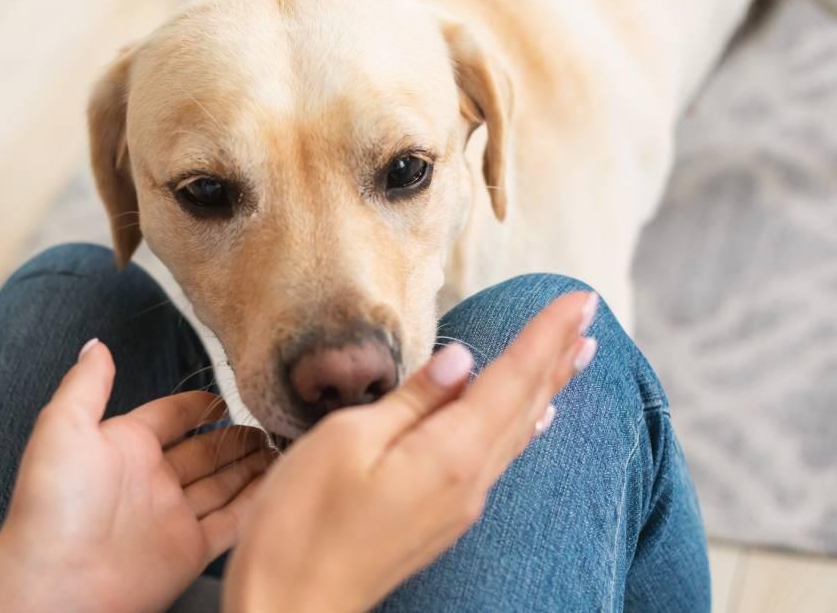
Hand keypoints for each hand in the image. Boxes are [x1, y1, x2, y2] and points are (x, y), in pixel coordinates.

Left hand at [0, 341, 274, 612]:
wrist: (56, 581)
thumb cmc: (55, 501)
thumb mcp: (63, 426)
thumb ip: (86, 384)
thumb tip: (96, 343)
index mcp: (124, 446)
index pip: (170, 416)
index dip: (198, 405)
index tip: (230, 393)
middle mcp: (152, 480)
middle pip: (204, 451)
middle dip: (236, 436)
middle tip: (273, 420)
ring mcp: (173, 516)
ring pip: (223, 484)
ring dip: (252, 466)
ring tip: (286, 445)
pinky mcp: (190, 550)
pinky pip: (232, 522)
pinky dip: (257, 503)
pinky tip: (281, 483)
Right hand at [222, 291, 598, 612]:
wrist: (291, 605)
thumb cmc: (302, 523)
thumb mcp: (347, 441)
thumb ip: (411, 399)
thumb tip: (462, 360)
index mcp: (448, 454)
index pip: (511, 379)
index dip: (545, 336)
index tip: (580, 298)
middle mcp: (468, 481)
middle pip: (524, 405)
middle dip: (557, 355)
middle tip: (589, 314)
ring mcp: (457, 505)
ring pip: (517, 432)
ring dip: (547, 388)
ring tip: (576, 357)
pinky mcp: (440, 519)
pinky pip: (497, 459)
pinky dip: (522, 426)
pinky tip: (533, 420)